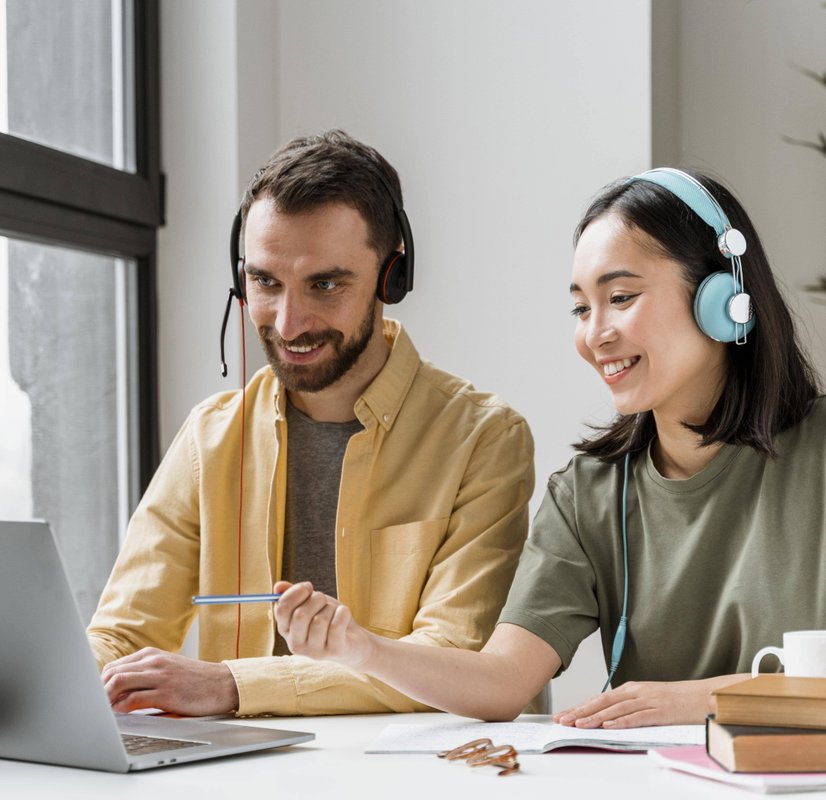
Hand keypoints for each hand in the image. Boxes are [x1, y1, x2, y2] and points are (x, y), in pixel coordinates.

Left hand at [101, 648, 239, 715]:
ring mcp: (160, 676)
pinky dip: (122, 708)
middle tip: (95, 708)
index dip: (100, 685)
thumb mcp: (168, 668)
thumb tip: (117, 692)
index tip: (96, 699)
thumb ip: (145, 674)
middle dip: (98, 692)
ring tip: (103, 712)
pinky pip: (134, 699)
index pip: (114, 667)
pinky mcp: (167, 693)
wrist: (222, 683)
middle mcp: (154, 661)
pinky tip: (120, 715)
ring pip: (119, 682)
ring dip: (105, 699)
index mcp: (152, 654)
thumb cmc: (195, 680)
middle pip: (112, 673)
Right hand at [274, 581, 373, 669]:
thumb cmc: (329, 620)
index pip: (281, 609)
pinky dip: (342, 613)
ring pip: (319, 620)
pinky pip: (336, 626)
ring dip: (330, 608)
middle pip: (300, 615)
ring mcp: (314, 651)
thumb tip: (278, 587)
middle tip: (323, 599)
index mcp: (286, 631)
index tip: (308, 586)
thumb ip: (294, 596)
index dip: (295, 592)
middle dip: (316, 599)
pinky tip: (344, 614)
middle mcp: (296, 645)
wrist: (354, 643)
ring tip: (334, 611)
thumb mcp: (311, 604)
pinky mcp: (333, 652)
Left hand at [553, 677, 725, 728]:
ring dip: (595, 718)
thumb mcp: (649, 701)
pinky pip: (637, 717)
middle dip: (581, 711)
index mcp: (632, 689)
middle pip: (603, 702)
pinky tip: (608, 726)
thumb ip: (630, 707)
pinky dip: (622, 722)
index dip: (581, 706)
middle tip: (563, 720)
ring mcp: (648, 701)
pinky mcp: (660, 711)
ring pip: (616, 710)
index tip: (564, 714)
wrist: (705, 696)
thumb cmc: (677, 701)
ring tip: (579, 724)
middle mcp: (636, 692)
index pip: (600, 698)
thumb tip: (609, 719)